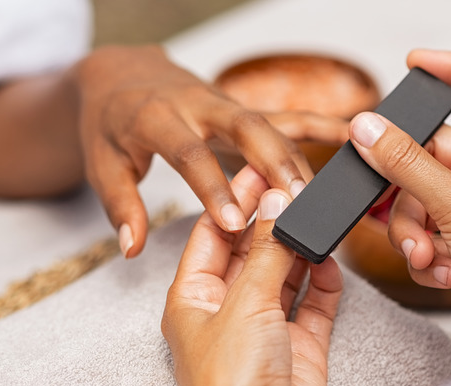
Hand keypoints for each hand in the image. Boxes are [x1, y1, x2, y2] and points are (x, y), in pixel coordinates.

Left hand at [73, 45, 346, 257]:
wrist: (123, 74)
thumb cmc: (111, 124)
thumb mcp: (102, 165)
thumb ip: (121, 205)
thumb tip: (132, 247)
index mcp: (157, 119)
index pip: (189, 154)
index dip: (212, 187)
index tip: (233, 222)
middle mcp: (197, 106)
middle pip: (244, 128)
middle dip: (274, 163)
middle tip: (297, 200)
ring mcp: (226, 104)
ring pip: (270, 126)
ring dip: (297, 158)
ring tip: (321, 196)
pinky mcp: (243, 109)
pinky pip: (285, 115)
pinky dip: (318, 124)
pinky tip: (348, 134)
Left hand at [161, 165, 342, 385]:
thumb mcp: (245, 305)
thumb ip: (267, 251)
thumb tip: (278, 202)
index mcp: (194, 299)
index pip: (212, 234)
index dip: (234, 201)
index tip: (259, 169)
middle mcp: (229, 309)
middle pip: (251, 249)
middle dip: (273, 219)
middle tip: (296, 184)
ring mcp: (266, 326)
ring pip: (286, 272)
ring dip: (301, 246)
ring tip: (316, 213)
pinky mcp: (301, 343)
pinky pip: (315, 300)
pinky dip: (324, 279)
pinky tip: (329, 259)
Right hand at [348, 49, 450, 364]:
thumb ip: (408, 165)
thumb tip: (370, 129)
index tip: (418, 64)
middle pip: (432, 155)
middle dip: (409, 191)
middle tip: (398, 207)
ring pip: (421, 198)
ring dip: (414, 230)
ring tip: (429, 254)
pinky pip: (426, 231)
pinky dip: (425, 252)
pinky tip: (443, 271)